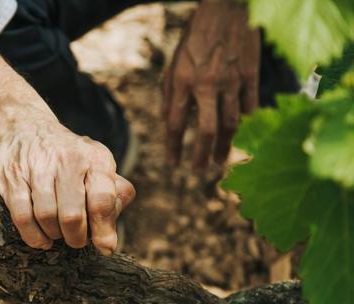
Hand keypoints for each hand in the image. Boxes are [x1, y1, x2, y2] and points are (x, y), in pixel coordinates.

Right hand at [0, 119, 135, 254]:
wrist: (27, 127)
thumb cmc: (71, 158)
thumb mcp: (99, 166)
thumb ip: (114, 197)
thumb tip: (109, 241)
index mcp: (95, 159)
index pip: (102, 201)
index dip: (104, 231)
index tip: (104, 248)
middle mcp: (67, 159)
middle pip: (72, 216)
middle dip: (76, 238)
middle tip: (76, 240)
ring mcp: (37, 167)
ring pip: (46, 217)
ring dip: (54, 236)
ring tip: (58, 235)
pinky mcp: (12, 176)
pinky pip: (22, 216)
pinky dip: (33, 235)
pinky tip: (41, 238)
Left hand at [163, 0, 260, 170]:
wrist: (226, 8)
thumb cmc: (195, 38)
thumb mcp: (174, 64)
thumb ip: (171, 94)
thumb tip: (169, 123)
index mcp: (182, 80)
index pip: (174, 123)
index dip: (172, 148)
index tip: (172, 165)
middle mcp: (207, 84)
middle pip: (205, 131)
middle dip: (200, 156)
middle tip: (197, 171)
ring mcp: (232, 80)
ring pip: (230, 124)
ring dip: (224, 147)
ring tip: (218, 162)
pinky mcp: (250, 75)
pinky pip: (249, 107)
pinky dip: (244, 125)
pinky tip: (240, 137)